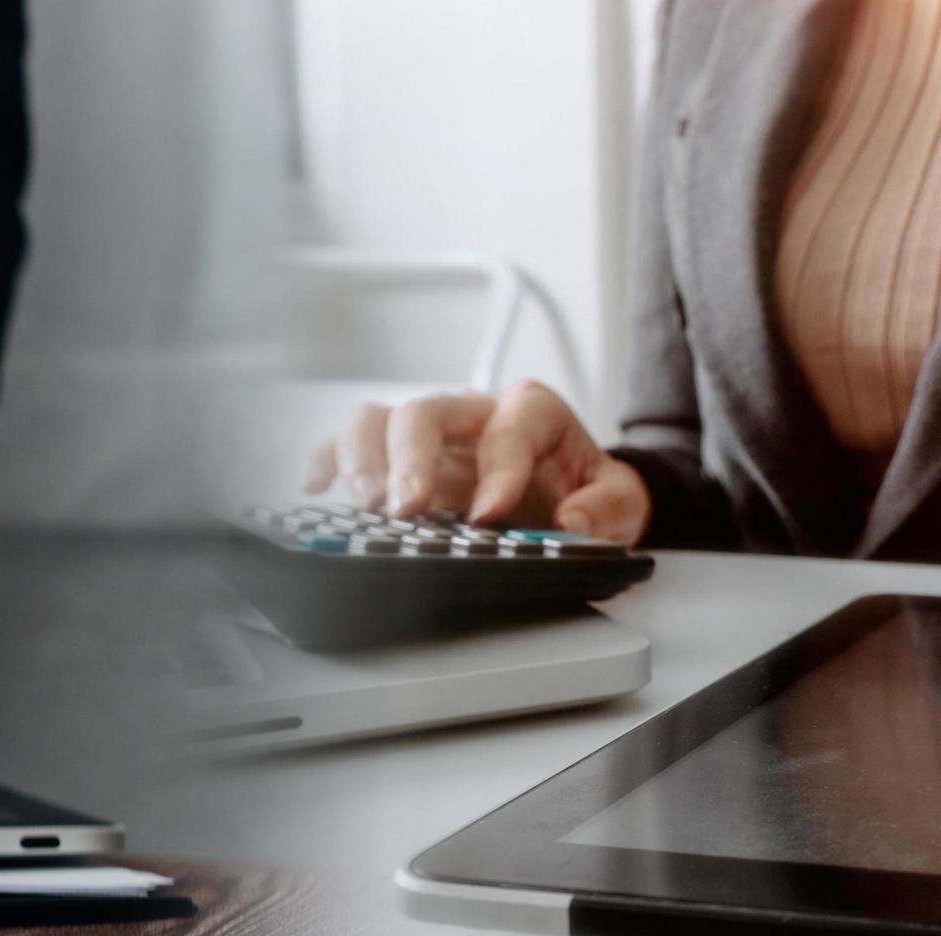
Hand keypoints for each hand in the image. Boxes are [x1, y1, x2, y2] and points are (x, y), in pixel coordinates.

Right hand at [299, 381, 650, 542]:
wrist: (575, 493)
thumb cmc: (588, 490)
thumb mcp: (622, 501)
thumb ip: (609, 507)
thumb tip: (574, 521)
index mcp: (532, 413)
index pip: (509, 429)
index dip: (498, 472)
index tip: (488, 516)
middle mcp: (473, 414)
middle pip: (425, 411)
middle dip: (409, 457)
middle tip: (405, 507)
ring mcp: (433, 437)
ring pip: (380, 419)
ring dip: (363, 457)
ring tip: (365, 503)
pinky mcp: (403, 460)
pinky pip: (355, 446)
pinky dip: (329, 460)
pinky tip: (317, 486)